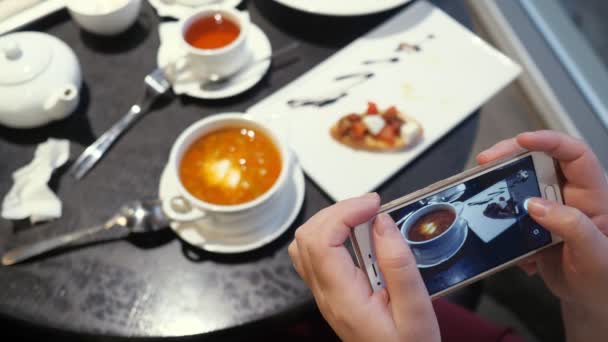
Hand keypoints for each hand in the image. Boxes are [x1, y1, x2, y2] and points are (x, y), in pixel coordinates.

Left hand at [288, 193, 439, 341]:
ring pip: (306, 243)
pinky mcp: (330, 291)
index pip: (321, 240)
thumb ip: (399, 265)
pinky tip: (358, 236)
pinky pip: (316, 254)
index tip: (373, 205)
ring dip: (332, 221)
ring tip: (364, 218)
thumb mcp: (417, 311)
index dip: (343, 212)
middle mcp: (326, 294)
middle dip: (338, 211)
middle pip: (308, 236)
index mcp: (343, 298)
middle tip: (371, 208)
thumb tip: (382, 223)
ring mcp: (324, 293)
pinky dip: (332, 234)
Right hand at [478, 130, 607, 340]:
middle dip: (511, 155)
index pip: (575, 154)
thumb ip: (571, 226)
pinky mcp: (532, 222)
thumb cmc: (602, 277)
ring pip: (521, 182)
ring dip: (499, 184)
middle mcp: (569, 194)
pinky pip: (510, 209)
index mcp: (593, 194)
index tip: (523, 141)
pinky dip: (498, 216)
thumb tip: (535, 205)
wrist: (588, 299)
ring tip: (482, 189)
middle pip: (540, 160)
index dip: (550, 141)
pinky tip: (500, 233)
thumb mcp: (595, 254)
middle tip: (486, 161)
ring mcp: (549, 207)